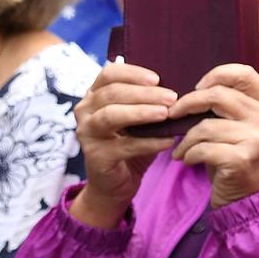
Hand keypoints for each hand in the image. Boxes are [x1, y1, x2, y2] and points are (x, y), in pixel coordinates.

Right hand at [70, 61, 175, 227]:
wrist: (114, 184)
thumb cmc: (128, 144)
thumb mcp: (136, 119)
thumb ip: (146, 102)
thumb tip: (174, 89)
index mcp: (94, 95)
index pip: (109, 74)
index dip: (132, 73)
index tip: (157, 79)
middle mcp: (84, 111)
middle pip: (112, 93)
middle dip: (144, 94)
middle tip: (171, 98)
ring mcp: (87, 133)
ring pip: (112, 115)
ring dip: (141, 112)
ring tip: (165, 114)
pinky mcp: (95, 156)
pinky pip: (125, 145)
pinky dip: (149, 142)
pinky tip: (167, 141)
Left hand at [169, 64, 258, 208]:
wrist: (246, 196)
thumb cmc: (232, 155)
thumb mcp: (235, 126)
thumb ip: (224, 105)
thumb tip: (185, 90)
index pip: (245, 73)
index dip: (217, 74)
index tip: (196, 87)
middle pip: (217, 96)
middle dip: (187, 104)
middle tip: (172, 114)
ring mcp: (256, 138)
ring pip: (205, 126)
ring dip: (185, 139)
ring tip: (181, 148)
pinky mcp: (242, 158)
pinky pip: (203, 148)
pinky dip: (188, 154)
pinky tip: (187, 159)